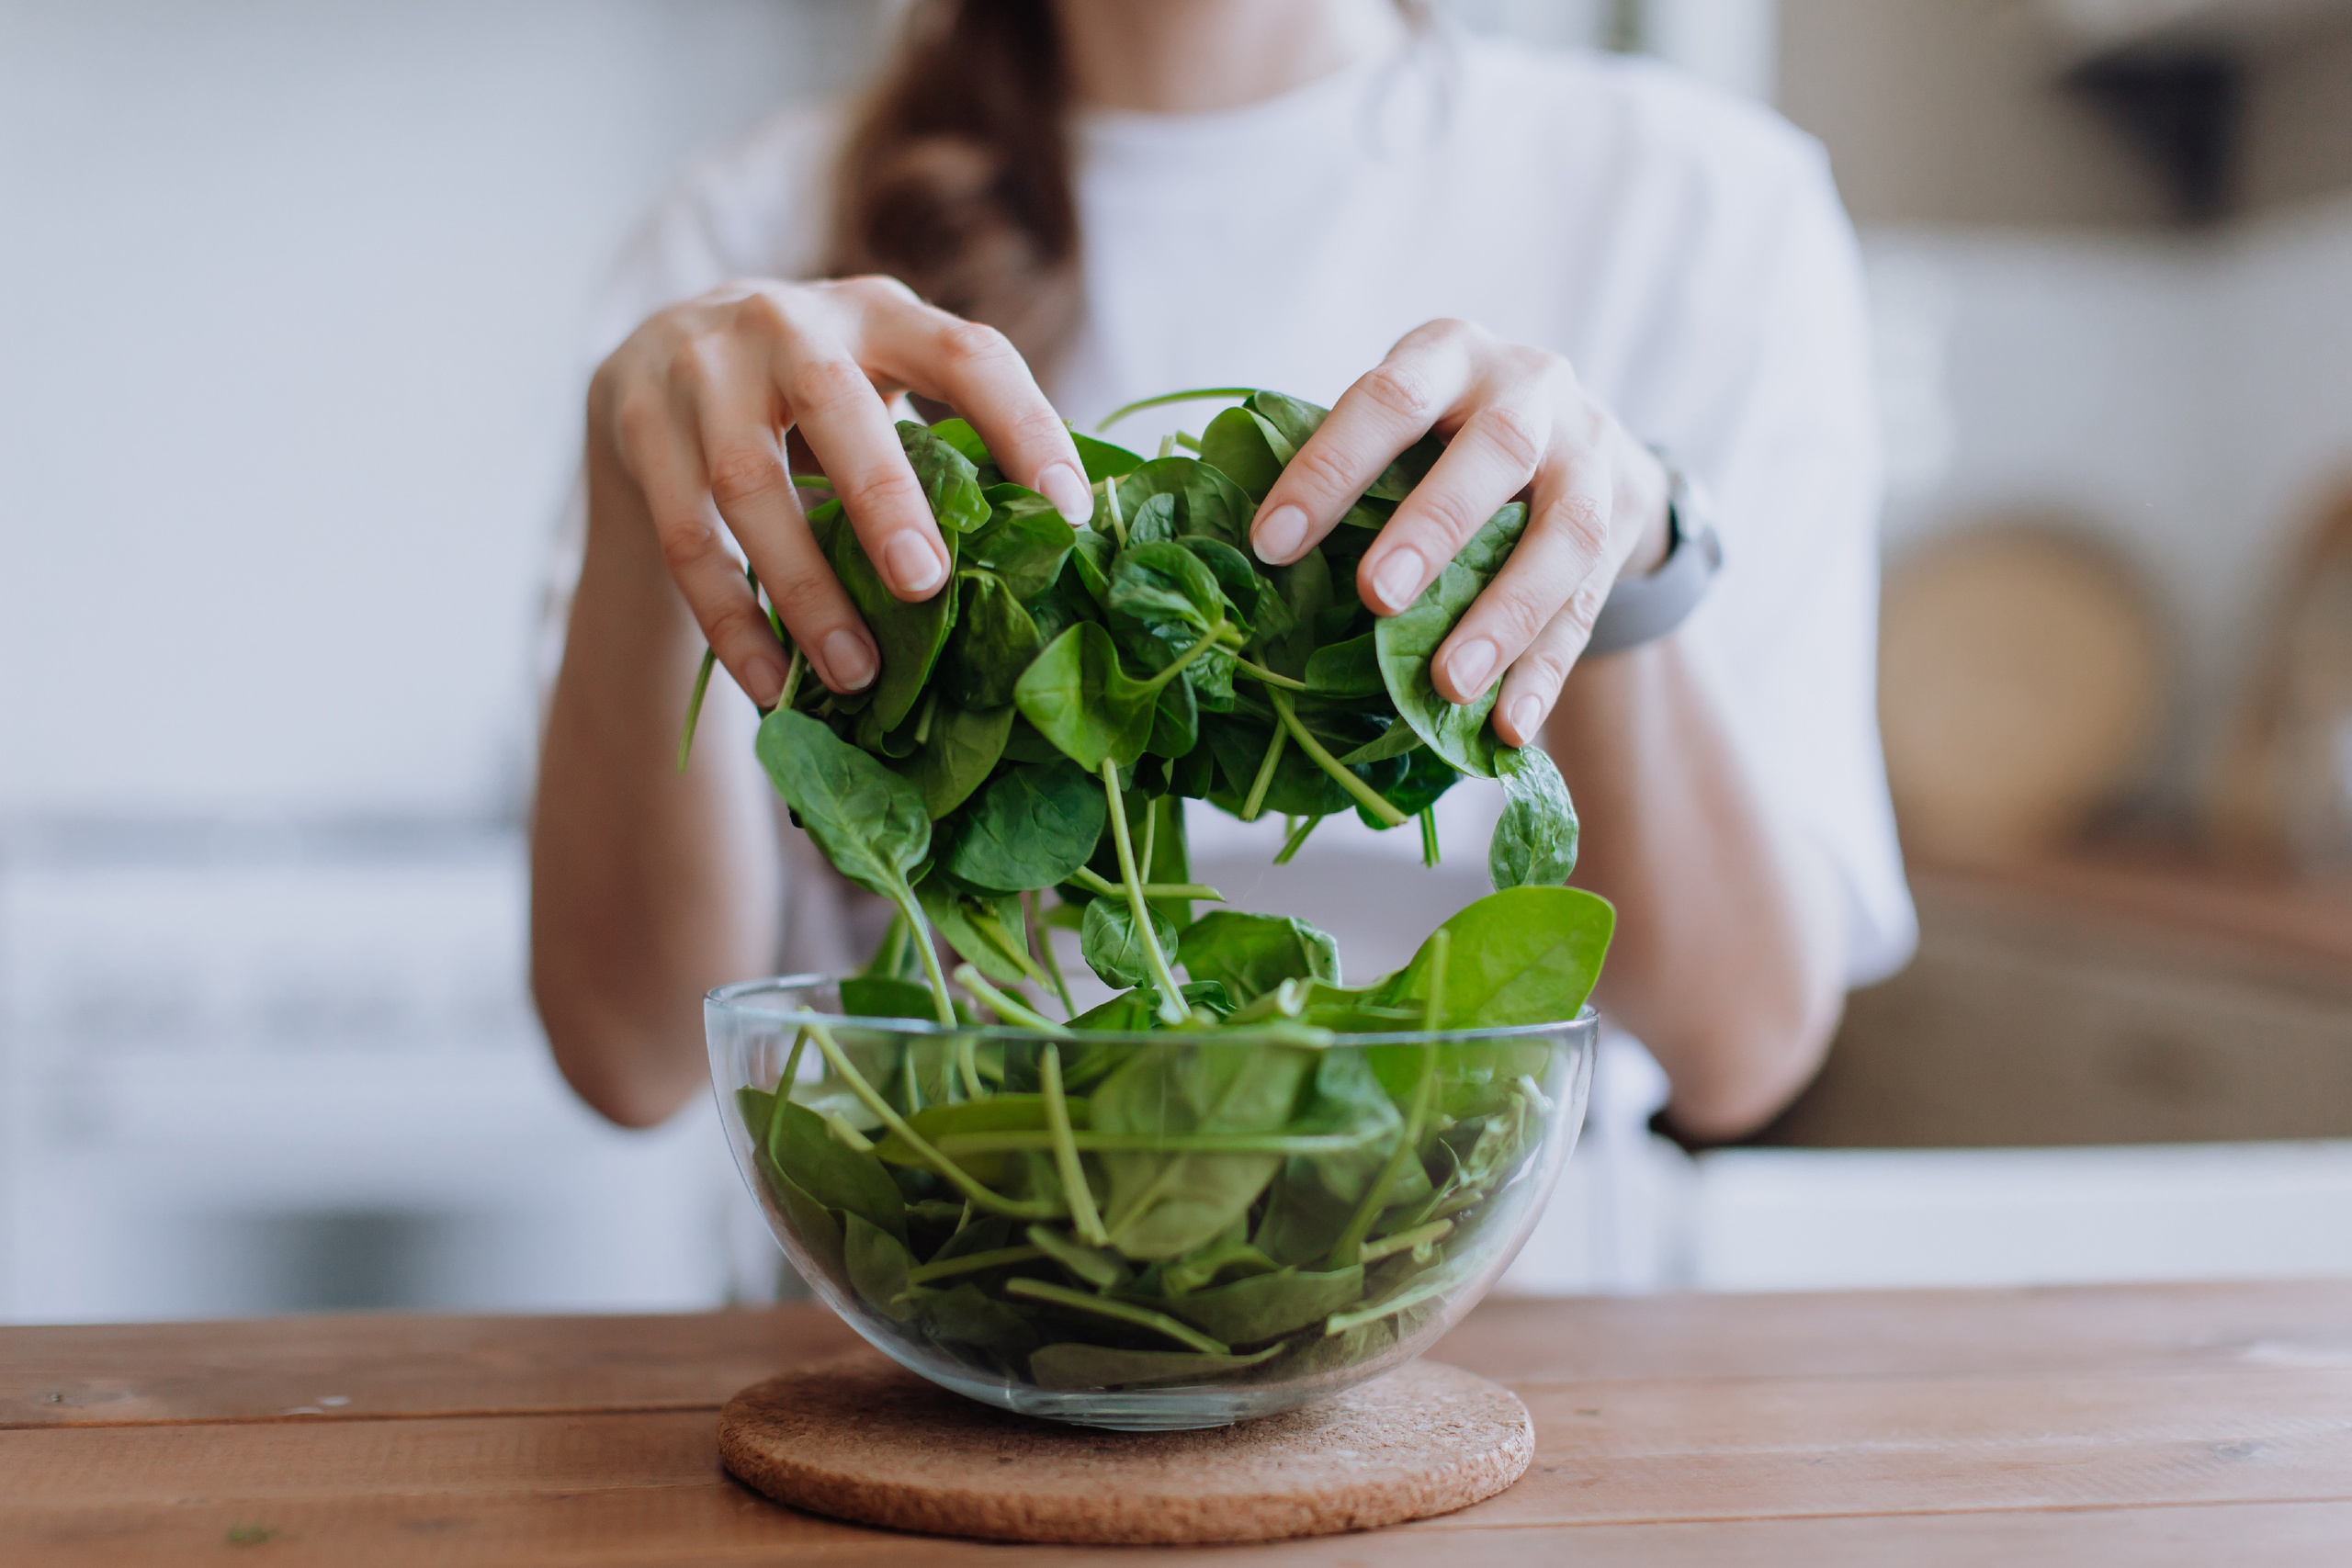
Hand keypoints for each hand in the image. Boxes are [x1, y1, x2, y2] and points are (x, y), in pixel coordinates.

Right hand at [589, 276, 1094, 703]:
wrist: (659, 353)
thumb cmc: (816, 393)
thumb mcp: (883, 384)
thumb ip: (945, 446)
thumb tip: (1046, 561)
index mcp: (878, 312)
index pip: (966, 355)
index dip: (1024, 426)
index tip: (1070, 513)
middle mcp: (784, 323)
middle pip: (833, 404)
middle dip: (883, 499)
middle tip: (928, 587)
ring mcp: (699, 371)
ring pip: (746, 486)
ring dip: (805, 590)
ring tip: (856, 676)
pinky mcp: (638, 428)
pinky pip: (685, 541)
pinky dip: (732, 622)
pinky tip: (772, 686)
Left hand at [1248, 319, 1671, 747]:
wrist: (1573, 429)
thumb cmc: (1443, 431)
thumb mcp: (1402, 418)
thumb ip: (1350, 469)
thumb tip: (1253, 561)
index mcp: (1452, 354)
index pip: (1390, 398)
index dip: (1331, 468)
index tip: (1273, 542)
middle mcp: (1531, 389)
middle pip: (1499, 450)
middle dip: (1435, 527)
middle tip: (1377, 598)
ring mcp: (1589, 456)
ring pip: (1564, 535)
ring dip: (1505, 616)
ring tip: (1450, 684)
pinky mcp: (1620, 524)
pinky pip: (1589, 605)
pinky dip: (1546, 672)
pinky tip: (1508, 725)